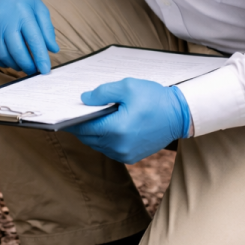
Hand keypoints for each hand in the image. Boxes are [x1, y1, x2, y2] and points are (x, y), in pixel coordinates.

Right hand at [0, 0, 58, 74]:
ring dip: (14, 65)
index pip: (34, 41)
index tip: (45, 70)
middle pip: (17, 51)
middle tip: (33, 70)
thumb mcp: (38, 7)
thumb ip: (47, 29)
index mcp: (23, 13)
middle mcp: (5, 20)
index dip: (40, 58)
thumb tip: (53, 49)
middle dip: (27, 65)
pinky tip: (8, 60)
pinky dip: (0, 61)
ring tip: (22, 65)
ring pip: (2, 55)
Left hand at [72, 78, 190, 162]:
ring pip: (97, 146)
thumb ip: (102, 93)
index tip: (66, 113)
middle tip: (76, 114)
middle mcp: (118, 146)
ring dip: (92, 134)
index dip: (73, 120)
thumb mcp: (128, 87)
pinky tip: (106, 128)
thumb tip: (84, 99)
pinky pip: (108, 150)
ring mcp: (125, 155)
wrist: (179, 115)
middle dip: (81, 126)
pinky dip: (104, 140)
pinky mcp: (131, 158)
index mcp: (116, 129)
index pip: (83, 128)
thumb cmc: (155, 99)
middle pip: (88, 138)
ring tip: (91, 119)